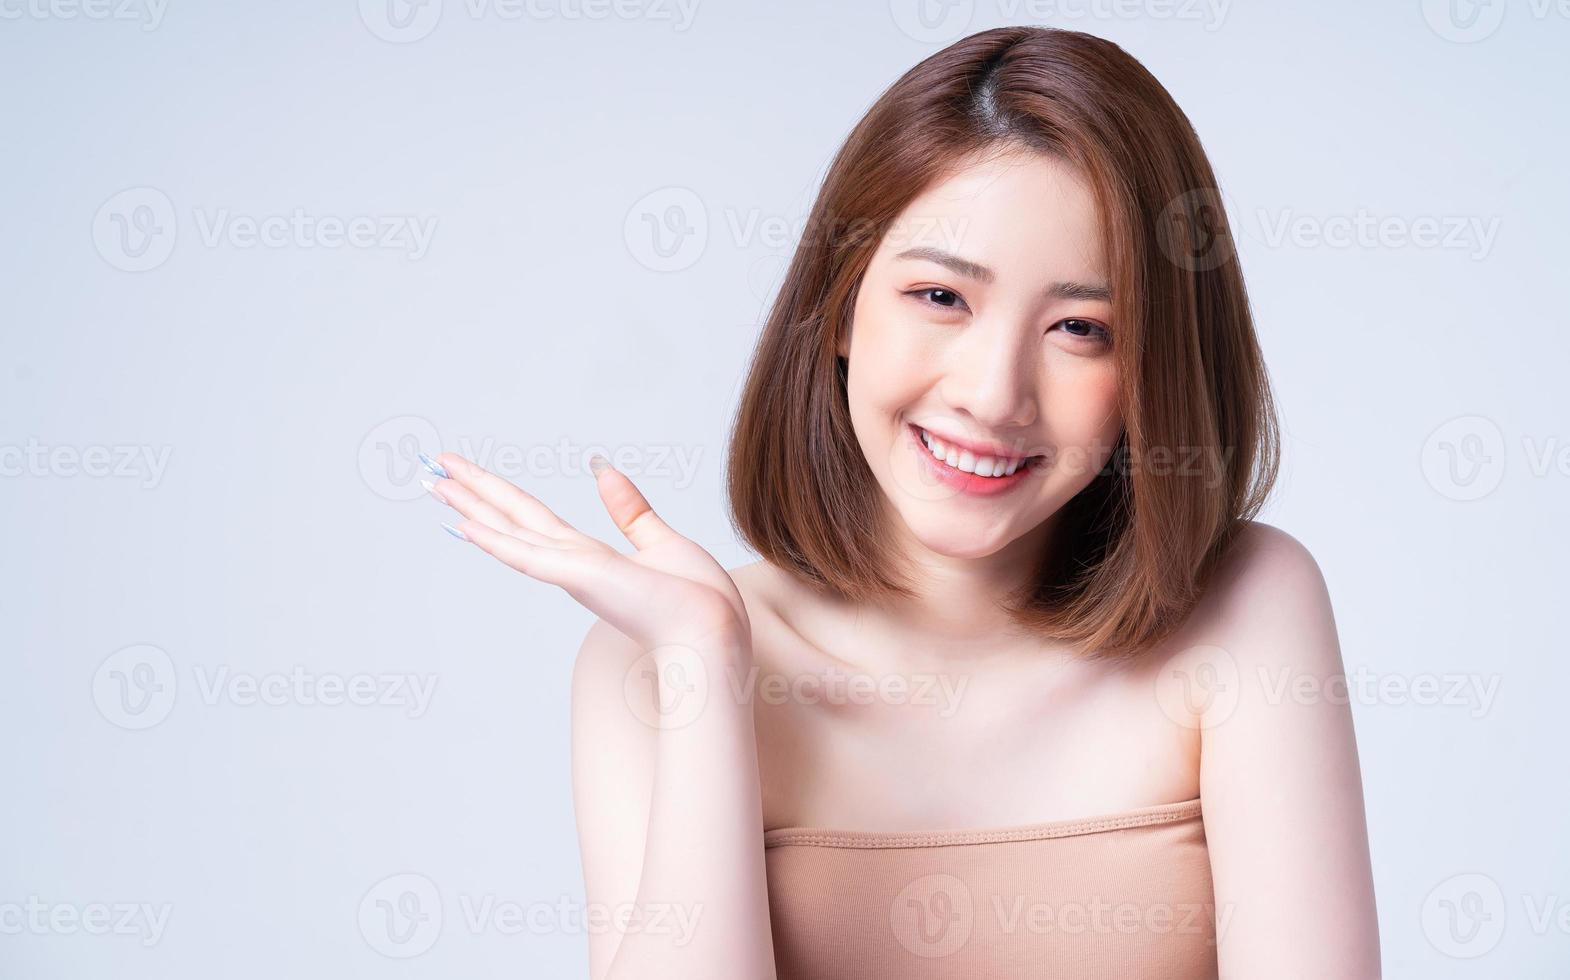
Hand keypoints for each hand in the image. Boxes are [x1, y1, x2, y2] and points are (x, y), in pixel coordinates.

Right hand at [423, 452, 751, 656]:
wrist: (715, 633)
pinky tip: (463, 525)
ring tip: (433, 483)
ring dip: (470, 506)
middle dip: (471, 493)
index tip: (467, 479)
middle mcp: (572, 564)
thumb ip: (628, 509)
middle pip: (511, 519)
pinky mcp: (581, 577)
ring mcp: (572, 572)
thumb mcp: (661, 541)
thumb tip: (603, 470)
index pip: (534, 520)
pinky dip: (494, 540)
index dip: (500, 498)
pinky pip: (528, 555)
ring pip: (509, 530)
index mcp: (591, 558)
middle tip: (431, 470)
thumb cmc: (698, 601)